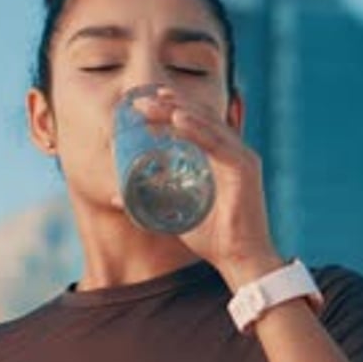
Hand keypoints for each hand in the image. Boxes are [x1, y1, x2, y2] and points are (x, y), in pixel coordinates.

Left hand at [122, 87, 282, 287]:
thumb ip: (153, 202)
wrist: (240, 260)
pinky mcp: (244, 168)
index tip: (146, 102)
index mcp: (222, 158)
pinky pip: (217, 142)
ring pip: (207, 124)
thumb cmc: (214, 240)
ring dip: (177, 110)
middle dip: (169, 104)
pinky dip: (196, 129)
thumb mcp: (176, 214)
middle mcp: (234, 153)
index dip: (172, 108)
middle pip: (200, 118)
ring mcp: (242, 158)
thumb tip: (118, 196)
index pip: (197, 124)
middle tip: (140, 100)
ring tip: (152, 104)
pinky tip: (177, 118)